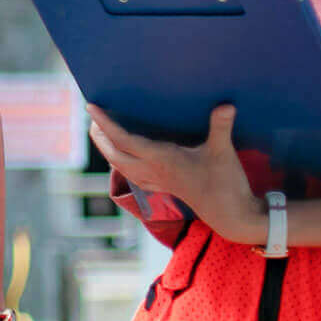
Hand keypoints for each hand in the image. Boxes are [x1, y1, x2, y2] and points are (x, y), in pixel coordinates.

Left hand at [86, 103, 264, 244]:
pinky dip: (121, 163)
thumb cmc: (225, 183)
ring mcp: (156, 181)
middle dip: (99, 136)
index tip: (90, 107)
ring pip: (120, 165)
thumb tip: (227, 104)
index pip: (123, 139)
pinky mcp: (163, 187)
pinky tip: (122, 159)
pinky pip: (132, 175)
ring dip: (107, 149)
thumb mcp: (223, 152)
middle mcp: (152, 171)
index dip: (105, 123)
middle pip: (114, 154)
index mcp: (160, 159)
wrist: (230, 216)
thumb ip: (221, 127)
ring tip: (101, 133)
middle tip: (92, 116)